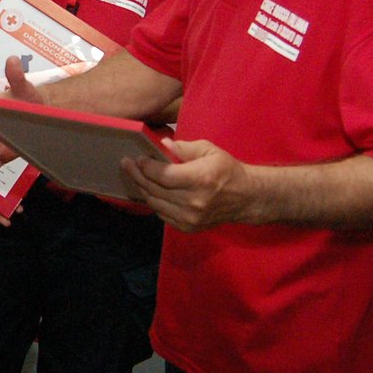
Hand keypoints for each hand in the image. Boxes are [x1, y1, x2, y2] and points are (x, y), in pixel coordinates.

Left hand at [121, 138, 246, 232]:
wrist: (245, 198)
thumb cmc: (227, 170)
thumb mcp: (209, 150)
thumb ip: (184, 148)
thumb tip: (163, 144)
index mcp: (200, 179)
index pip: (163, 175)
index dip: (147, 167)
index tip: (138, 158)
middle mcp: (193, 201)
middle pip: (155, 189)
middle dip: (138, 175)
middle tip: (127, 164)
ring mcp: (190, 218)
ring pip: (155, 203)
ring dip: (142, 188)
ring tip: (135, 176)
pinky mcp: (188, 227)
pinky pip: (162, 214)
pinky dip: (154, 201)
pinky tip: (149, 190)